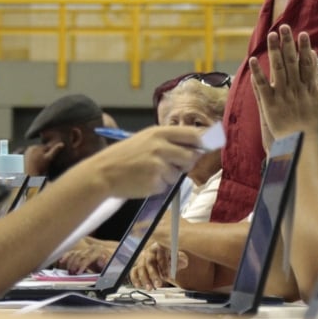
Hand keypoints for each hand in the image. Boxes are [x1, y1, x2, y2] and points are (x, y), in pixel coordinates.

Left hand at [23, 141, 62, 176]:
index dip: (49, 154)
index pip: (46, 148)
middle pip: (40, 150)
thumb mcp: (49, 159)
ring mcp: (26, 152)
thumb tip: (62, 144)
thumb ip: (55, 151)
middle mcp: (30, 147)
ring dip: (38, 157)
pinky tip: (34, 165)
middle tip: (42, 164)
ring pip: (36, 153)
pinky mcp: (23, 157)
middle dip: (43, 155)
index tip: (47, 161)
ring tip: (38, 165)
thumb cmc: (40, 167)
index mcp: (37, 146)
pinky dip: (33, 160)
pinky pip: (31, 157)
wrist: (30, 175)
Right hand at [58, 239, 115, 273]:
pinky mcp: (81, 252)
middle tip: (72, 274)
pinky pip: (72, 253)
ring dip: (70, 263)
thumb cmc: (112, 266)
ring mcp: (86, 250)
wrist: (113, 261)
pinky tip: (61, 261)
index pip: (88, 257)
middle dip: (74, 265)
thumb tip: (102, 260)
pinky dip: (66, 257)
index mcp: (99, 251)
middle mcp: (92, 249)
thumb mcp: (112, 267)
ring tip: (69, 272)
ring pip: (74, 254)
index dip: (82, 265)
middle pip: (79, 255)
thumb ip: (107, 263)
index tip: (78, 272)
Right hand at [82, 125, 201, 198]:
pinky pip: (168, 185)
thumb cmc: (123, 157)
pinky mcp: (156, 181)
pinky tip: (144, 180)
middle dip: (187, 162)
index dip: (205, 140)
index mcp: (158, 133)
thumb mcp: (144, 140)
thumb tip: (194, 147)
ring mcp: (159, 164)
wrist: (102, 173)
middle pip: (191, 155)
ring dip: (170, 175)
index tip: (214, 142)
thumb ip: (167, 141)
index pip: (191, 134)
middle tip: (173, 164)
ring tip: (149, 171)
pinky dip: (160, 185)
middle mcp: (161, 146)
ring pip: (179, 173)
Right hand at [129, 242, 186, 289]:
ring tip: (150, 288)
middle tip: (159, 285)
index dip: (164, 266)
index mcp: (159, 247)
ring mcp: (142, 259)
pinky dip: (135, 279)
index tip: (168, 276)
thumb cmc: (173, 259)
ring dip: (145, 279)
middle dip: (154, 274)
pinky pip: (133, 272)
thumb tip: (183, 262)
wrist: (167, 261)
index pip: (160, 255)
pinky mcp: (137, 267)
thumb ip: (182, 260)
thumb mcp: (180, 258)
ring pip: (141, 268)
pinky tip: (139, 285)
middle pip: (149, 262)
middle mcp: (149, 252)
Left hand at [250, 25, 317, 141]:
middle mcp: (296, 89)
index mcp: (309, 90)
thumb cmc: (313, 131)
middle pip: (292, 62)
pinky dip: (257, 73)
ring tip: (271, 35)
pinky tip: (252, 60)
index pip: (307, 64)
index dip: (304, 49)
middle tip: (284, 27)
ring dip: (274, 51)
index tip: (303, 34)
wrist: (299, 148)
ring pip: (277, 69)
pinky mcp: (269, 104)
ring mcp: (282, 96)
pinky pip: (262, 85)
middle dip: (288, 43)